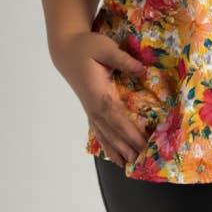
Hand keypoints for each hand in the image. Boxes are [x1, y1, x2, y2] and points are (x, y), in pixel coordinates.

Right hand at [52, 31, 149, 166]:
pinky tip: (115, 155)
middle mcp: (93, 105)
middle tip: (142, 160)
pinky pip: (99, 130)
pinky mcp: (91, 108)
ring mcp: (90, 109)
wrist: (67, 51)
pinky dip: (107, 144)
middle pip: (111, 130)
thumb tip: (143, 70)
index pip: (116, 115)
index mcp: (98, 92)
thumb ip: (124, 60)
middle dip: (126, 146)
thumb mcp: (105, 48)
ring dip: (117, 149)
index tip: (142, 142)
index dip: (129, 131)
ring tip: (129, 165)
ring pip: (104, 134)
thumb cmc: (87, 47)